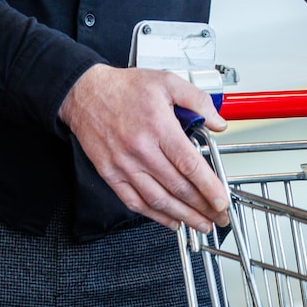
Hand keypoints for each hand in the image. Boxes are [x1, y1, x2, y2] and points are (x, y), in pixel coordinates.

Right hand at [58, 65, 229, 231]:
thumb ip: (197, 101)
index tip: (221, 201)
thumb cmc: (124, 88)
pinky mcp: (110, 173)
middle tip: (218, 216)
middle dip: (203, 208)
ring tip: (200, 224)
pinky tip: (171, 221)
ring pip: (159, 200)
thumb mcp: (167, 82)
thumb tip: (218, 122)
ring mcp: (124, 164)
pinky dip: (155, 216)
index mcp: (158, 126)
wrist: (85, 93)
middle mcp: (141, 149)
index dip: (209, 187)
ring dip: (183, 217)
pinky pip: (135, 202)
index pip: (189, 165)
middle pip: (178, 187)